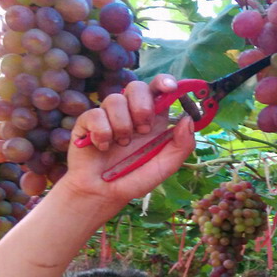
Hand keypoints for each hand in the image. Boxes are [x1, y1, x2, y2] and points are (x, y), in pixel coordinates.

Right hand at [60, 75, 195, 208]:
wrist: (104, 194)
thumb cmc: (135, 179)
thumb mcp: (165, 166)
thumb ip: (181, 145)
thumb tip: (188, 118)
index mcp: (152, 119)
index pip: (159, 89)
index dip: (164, 82)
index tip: (170, 88)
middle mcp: (131, 113)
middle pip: (136, 86)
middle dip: (142, 107)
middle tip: (142, 130)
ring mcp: (108, 115)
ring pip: (115, 99)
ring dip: (122, 126)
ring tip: (122, 145)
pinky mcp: (87, 122)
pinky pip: (96, 114)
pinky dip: (102, 134)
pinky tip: (103, 148)